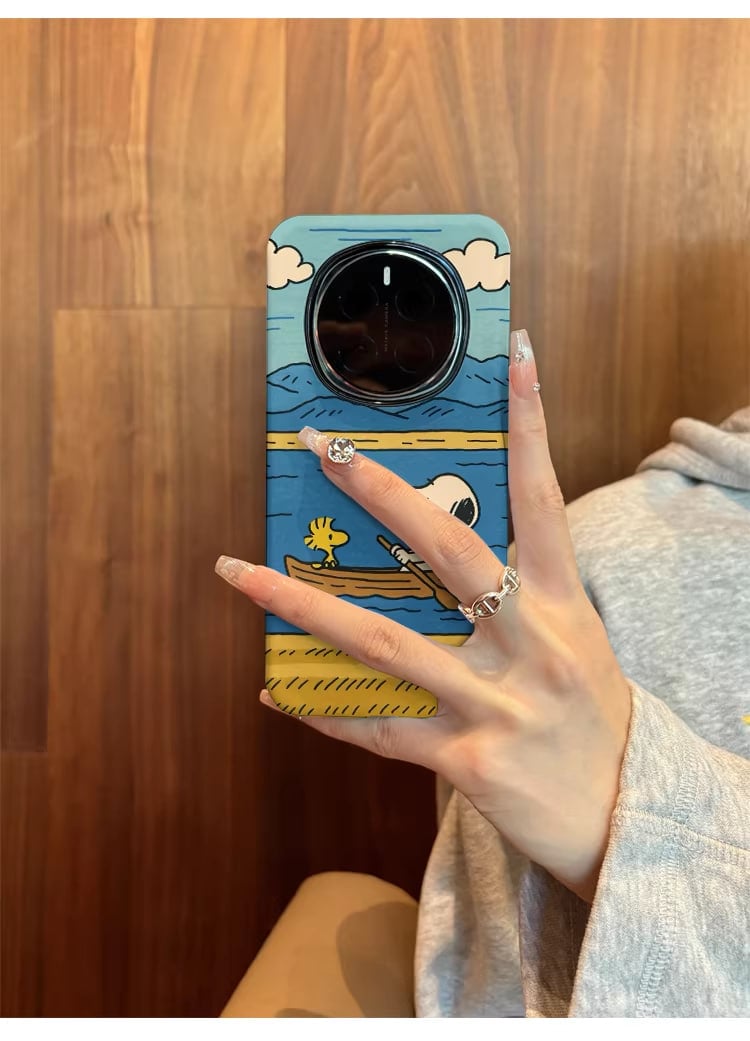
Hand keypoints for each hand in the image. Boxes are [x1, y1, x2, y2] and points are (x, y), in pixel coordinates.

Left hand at [216, 330, 631, 902]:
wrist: (629, 816)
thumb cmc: (594, 718)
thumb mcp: (575, 642)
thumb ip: (521, 597)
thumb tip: (446, 556)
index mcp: (562, 602)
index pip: (543, 497)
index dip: (531, 425)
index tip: (517, 357)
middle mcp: (531, 641)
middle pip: (448, 549)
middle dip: (380, 491)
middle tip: (321, 448)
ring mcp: (498, 701)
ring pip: (384, 640)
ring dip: (301, 602)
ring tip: (237, 570)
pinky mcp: (469, 759)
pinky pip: (379, 728)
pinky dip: (323, 709)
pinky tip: (276, 688)